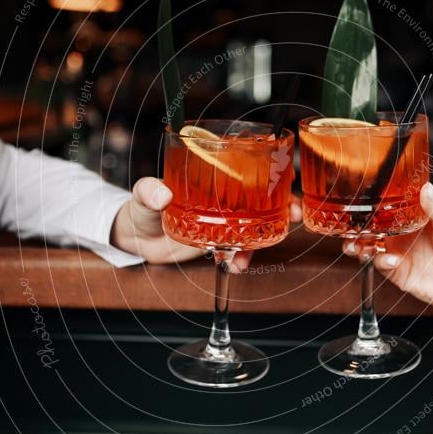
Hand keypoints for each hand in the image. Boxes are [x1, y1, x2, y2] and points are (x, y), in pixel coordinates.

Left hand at [111, 177, 301, 271]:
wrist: (137, 239)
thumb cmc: (142, 206)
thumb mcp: (143, 195)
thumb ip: (149, 192)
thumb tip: (161, 194)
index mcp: (212, 176)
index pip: (249, 168)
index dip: (274, 171)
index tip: (289, 176)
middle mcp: (224, 197)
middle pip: (263, 197)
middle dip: (284, 205)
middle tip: (295, 214)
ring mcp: (224, 220)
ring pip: (255, 226)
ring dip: (263, 239)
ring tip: (250, 254)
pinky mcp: (219, 241)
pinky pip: (238, 248)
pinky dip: (241, 258)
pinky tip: (235, 265)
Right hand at [343, 182, 432, 339]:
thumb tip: (427, 188)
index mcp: (412, 219)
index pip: (387, 207)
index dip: (371, 204)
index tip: (359, 198)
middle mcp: (401, 235)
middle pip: (371, 227)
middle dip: (355, 226)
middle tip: (348, 226)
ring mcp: (397, 253)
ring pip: (368, 246)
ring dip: (359, 245)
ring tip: (357, 245)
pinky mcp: (396, 273)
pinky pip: (380, 265)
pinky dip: (381, 261)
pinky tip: (392, 260)